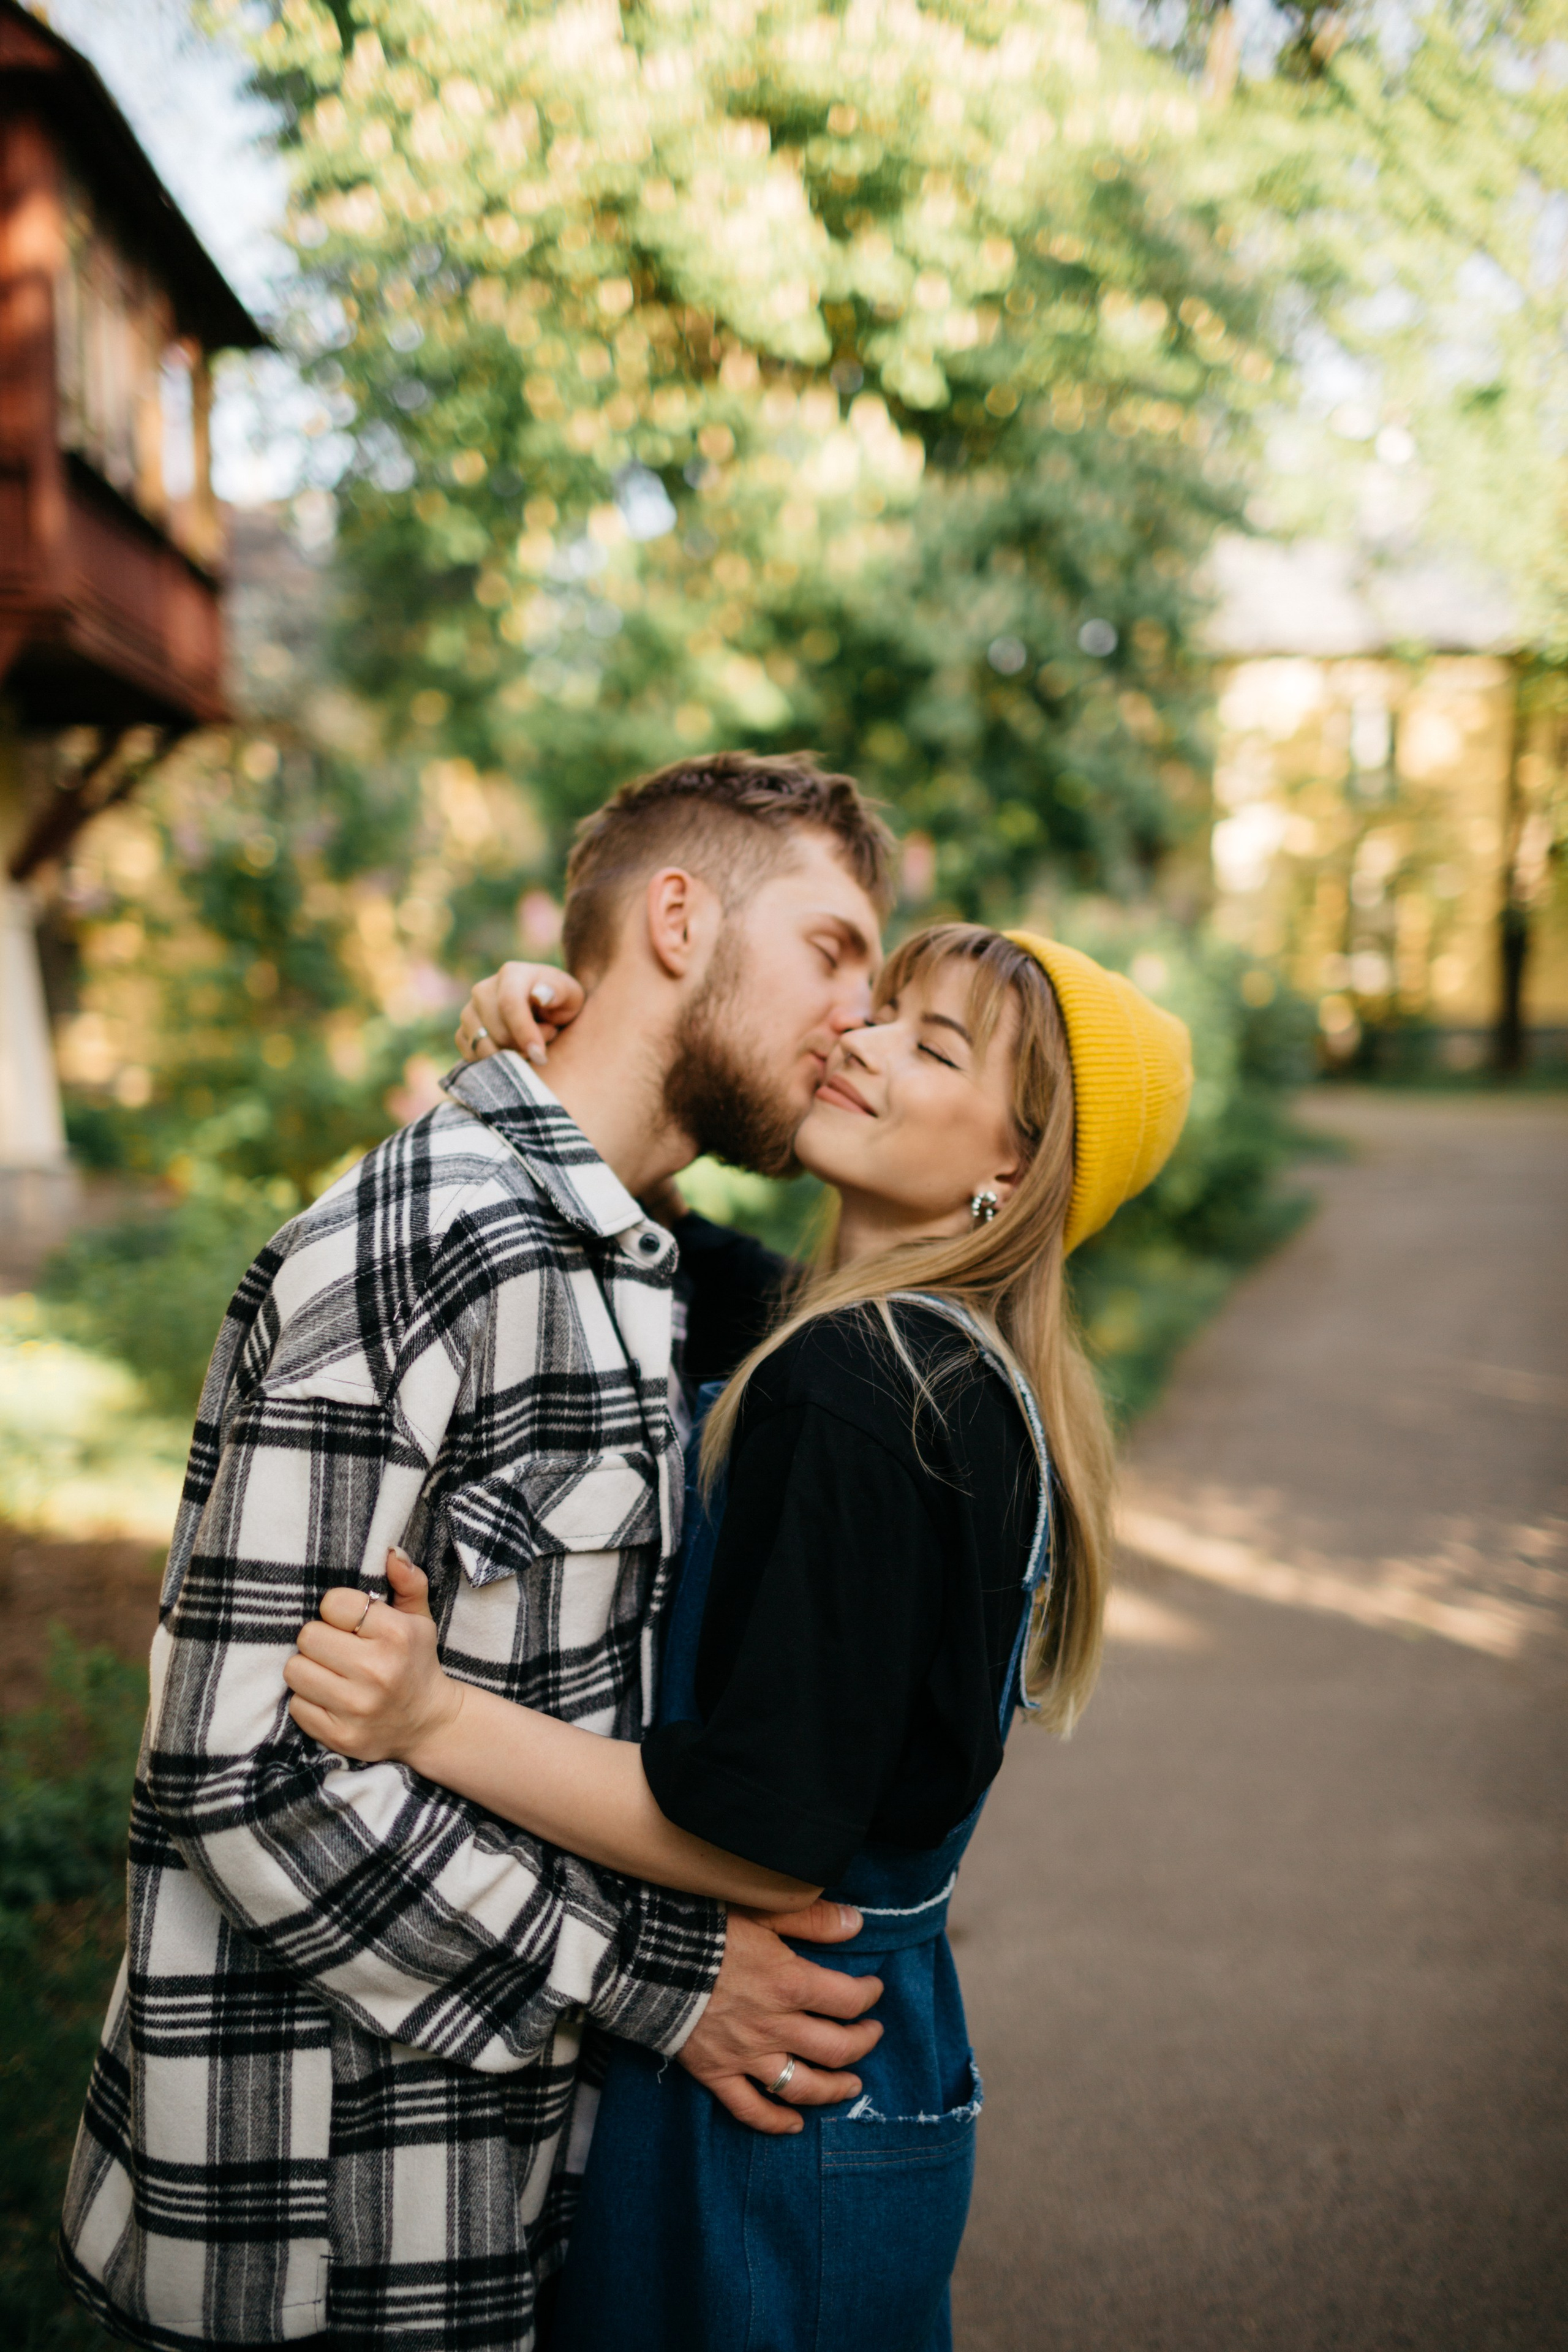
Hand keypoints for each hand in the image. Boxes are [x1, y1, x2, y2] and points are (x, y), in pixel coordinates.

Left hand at [285, 1549, 462, 1768]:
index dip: (337, 1611)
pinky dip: (309, 1701)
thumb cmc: (415, 1661)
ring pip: (296, 1671)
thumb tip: (390, 1551)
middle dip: (320, 1641)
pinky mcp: (341, 1735)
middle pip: (308, 1637)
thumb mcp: (419, 1618)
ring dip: (309, 1670)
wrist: (429, 1723)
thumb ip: (408, 1581)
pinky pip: (297, 1706)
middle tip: (338, 1650)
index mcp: (396, 1634)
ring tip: (332, 1673)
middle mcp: (377, 1670)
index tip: (350, 1624)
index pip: (332, 1604)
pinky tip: (331, 1699)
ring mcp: (358, 1707)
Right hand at [456, 962, 584, 1069]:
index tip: (540, 1055)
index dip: (524, 1032)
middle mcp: (483, 990)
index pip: (509, 1004)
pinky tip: (512, 1053)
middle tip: (546, 1039)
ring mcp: (469, 1011)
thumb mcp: (570, 994)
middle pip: (497, 1031)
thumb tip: (539, 995)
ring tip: (529, 1044)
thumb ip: (559, 992)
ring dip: (510, 1056)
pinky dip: (493, 1063)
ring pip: (482, 1046)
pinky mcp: (463, 1032)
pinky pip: (471, 1055)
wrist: (543, 1010)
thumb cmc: (560, 1002)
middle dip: (524, 1046)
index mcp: (511, 974)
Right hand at [677, 1905, 882, 2136]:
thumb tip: (857, 1924)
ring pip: (802, 2086)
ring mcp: (746, 2055)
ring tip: (851, 2087)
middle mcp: (775, 2027)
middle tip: (872, 2035)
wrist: (644, 1956)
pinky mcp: (716, 2073)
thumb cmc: (705, 1928)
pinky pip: (750, 2109)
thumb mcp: (763, 1911)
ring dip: (833, 2090)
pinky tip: (793, 2124)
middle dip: (862, 2042)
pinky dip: (774, 2122)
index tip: (874, 1990)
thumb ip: (812, 1920)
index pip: (849, 1999)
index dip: (869, 1996)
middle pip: (836, 2048)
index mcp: (791, 1983)